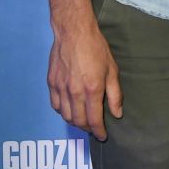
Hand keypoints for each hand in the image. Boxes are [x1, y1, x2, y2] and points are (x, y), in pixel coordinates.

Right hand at [47, 23, 122, 140]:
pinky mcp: (51, 83)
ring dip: (75, 122)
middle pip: (78, 121)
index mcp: (92, 89)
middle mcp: (74, 92)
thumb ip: (115, 95)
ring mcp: (60, 88)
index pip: (94, 120)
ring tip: (83, 120)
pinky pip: (55, 105)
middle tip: (94, 128)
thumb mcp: (112, 70)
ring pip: (66, 116)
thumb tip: (117, 113)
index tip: (102, 136)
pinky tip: (70, 109)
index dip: (98, 131)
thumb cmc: (95, 48)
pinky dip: (63, 112)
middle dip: (87, 129)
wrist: (73, 31)